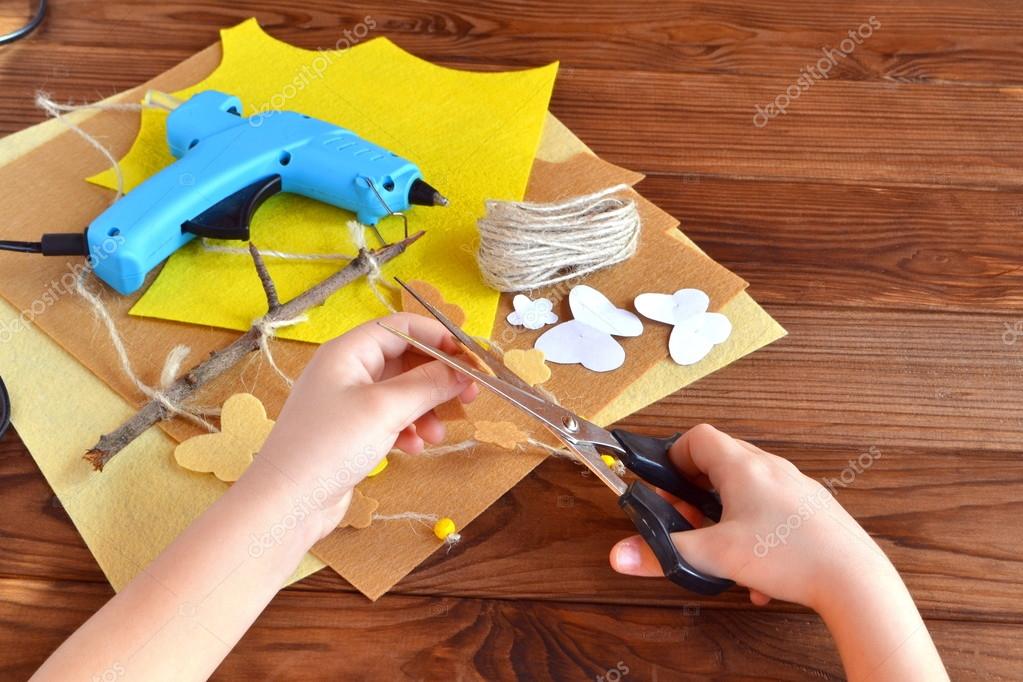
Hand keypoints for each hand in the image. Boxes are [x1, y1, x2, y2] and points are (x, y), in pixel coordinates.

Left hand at [250, 312, 477, 542]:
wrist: (286, 502)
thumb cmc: (327, 446)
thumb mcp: (384, 410)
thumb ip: (427, 385)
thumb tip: (462, 370)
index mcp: (347, 352)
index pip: (402, 327)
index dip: (439, 337)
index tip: (470, 358)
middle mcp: (347, 371)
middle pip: (406, 360)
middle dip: (438, 378)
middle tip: (468, 395)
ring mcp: (348, 402)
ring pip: (402, 392)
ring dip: (426, 409)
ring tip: (438, 434)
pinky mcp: (351, 431)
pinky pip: (391, 418)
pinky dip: (408, 428)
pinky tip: (413, 447)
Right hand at [608, 424, 894, 610]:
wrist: (854, 580)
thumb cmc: (791, 557)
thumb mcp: (715, 556)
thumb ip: (665, 553)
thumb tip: (622, 554)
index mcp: (743, 466)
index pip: (698, 437)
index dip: (674, 457)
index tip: (665, 486)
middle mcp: (771, 468)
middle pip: (721, 462)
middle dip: (696, 492)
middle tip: (687, 521)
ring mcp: (795, 488)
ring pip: (747, 489)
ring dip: (725, 513)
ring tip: (720, 547)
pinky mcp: (813, 511)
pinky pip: (772, 511)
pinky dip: (755, 532)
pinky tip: (756, 573)